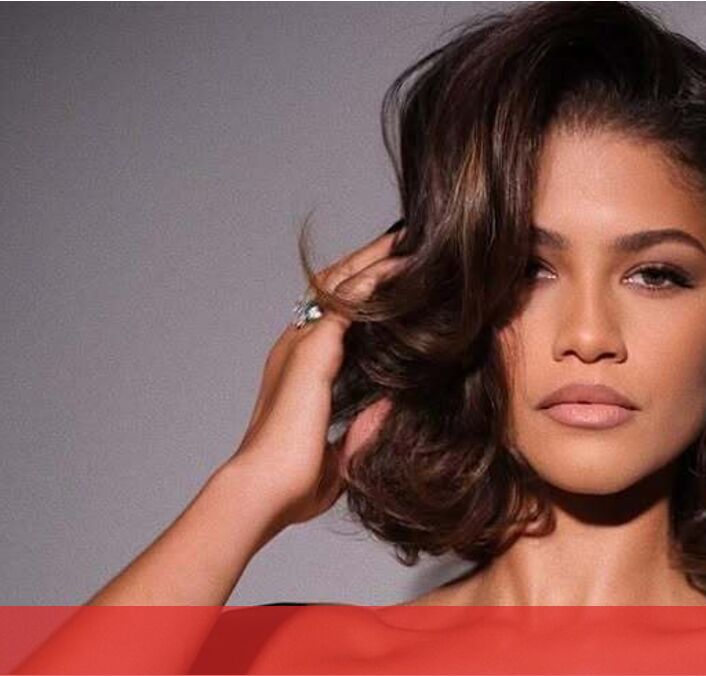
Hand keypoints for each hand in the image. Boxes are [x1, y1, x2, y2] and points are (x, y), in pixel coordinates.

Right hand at [222, 227, 407, 529]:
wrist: (263, 490)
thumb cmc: (292, 485)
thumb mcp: (340, 455)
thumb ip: (362, 431)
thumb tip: (390, 411)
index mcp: (300, 370)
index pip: (334, 317)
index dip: (360, 294)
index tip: (391, 279)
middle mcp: (296, 347)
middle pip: (336, 288)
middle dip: (368, 262)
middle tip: (403, 241)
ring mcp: (301, 344)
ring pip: (343, 284)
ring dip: (375, 259)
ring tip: (408, 238)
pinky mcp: (312, 350)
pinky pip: (350, 301)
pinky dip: (377, 279)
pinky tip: (404, 264)